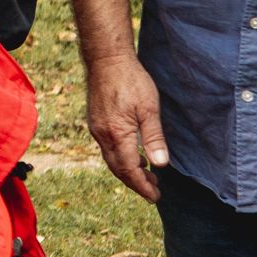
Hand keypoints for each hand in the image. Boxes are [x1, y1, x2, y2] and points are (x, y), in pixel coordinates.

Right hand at [85, 53, 168, 202]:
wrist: (107, 59)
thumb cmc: (131, 80)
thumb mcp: (149, 108)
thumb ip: (154, 137)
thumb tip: (161, 164)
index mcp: (117, 134)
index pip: (129, 170)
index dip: (143, 186)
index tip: (155, 197)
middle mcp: (102, 135)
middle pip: (118, 169)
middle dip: (136, 183)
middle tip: (154, 191)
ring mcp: (96, 129)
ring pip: (111, 159)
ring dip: (128, 171)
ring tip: (147, 174)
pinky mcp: (96, 122)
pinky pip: (107, 148)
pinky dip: (121, 158)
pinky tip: (133, 154)